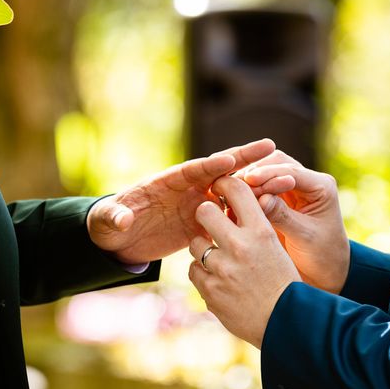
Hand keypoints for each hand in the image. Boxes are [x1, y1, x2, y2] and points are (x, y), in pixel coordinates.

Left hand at [87, 139, 275, 263]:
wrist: (118, 241)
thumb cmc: (108, 226)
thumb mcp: (107, 222)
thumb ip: (114, 216)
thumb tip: (123, 218)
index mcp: (164, 182)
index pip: (190, 170)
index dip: (209, 164)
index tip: (229, 159)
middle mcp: (185, 189)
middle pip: (218, 172)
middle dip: (242, 159)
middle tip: (270, 147)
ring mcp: (196, 204)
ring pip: (229, 192)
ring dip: (253, 186)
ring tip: (281, 177)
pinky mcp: (201, 223)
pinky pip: (228, 215)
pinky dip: (247, 213)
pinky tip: (270, 209)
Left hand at [188, 176, 300, 347]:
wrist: (286, 322)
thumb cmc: (283, 282)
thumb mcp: (275, 247)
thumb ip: (253, 226)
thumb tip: (229, 206)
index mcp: (261, 231)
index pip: (236, 190)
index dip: (224, 183)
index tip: (219, 187)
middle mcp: (240, 246)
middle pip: (204, 211)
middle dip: (205, 215)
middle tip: (210, 223)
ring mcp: (222, 269)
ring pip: (195, 244)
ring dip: (204, 249)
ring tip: (219, 260)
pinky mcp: (210, 289)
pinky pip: (194, 270)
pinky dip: (203, 274)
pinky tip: (218, 281)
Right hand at [241, 151, 349, 293]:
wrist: (325, 271)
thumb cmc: (321, 257)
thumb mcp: (304, 237)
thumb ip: (283, 217)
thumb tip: (261, 200)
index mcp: (321, 186)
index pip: (291, 171)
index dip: (269, 174)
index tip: (248, 180)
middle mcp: (307, 181)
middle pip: (276, 163)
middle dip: (254, 171)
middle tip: (234, 183)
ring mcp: (292, 187)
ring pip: (265, 170)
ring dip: (247, 179)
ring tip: (229, 192)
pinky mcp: (279, 197)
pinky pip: (259, 186)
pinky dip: (245, 191)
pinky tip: (230, 201)